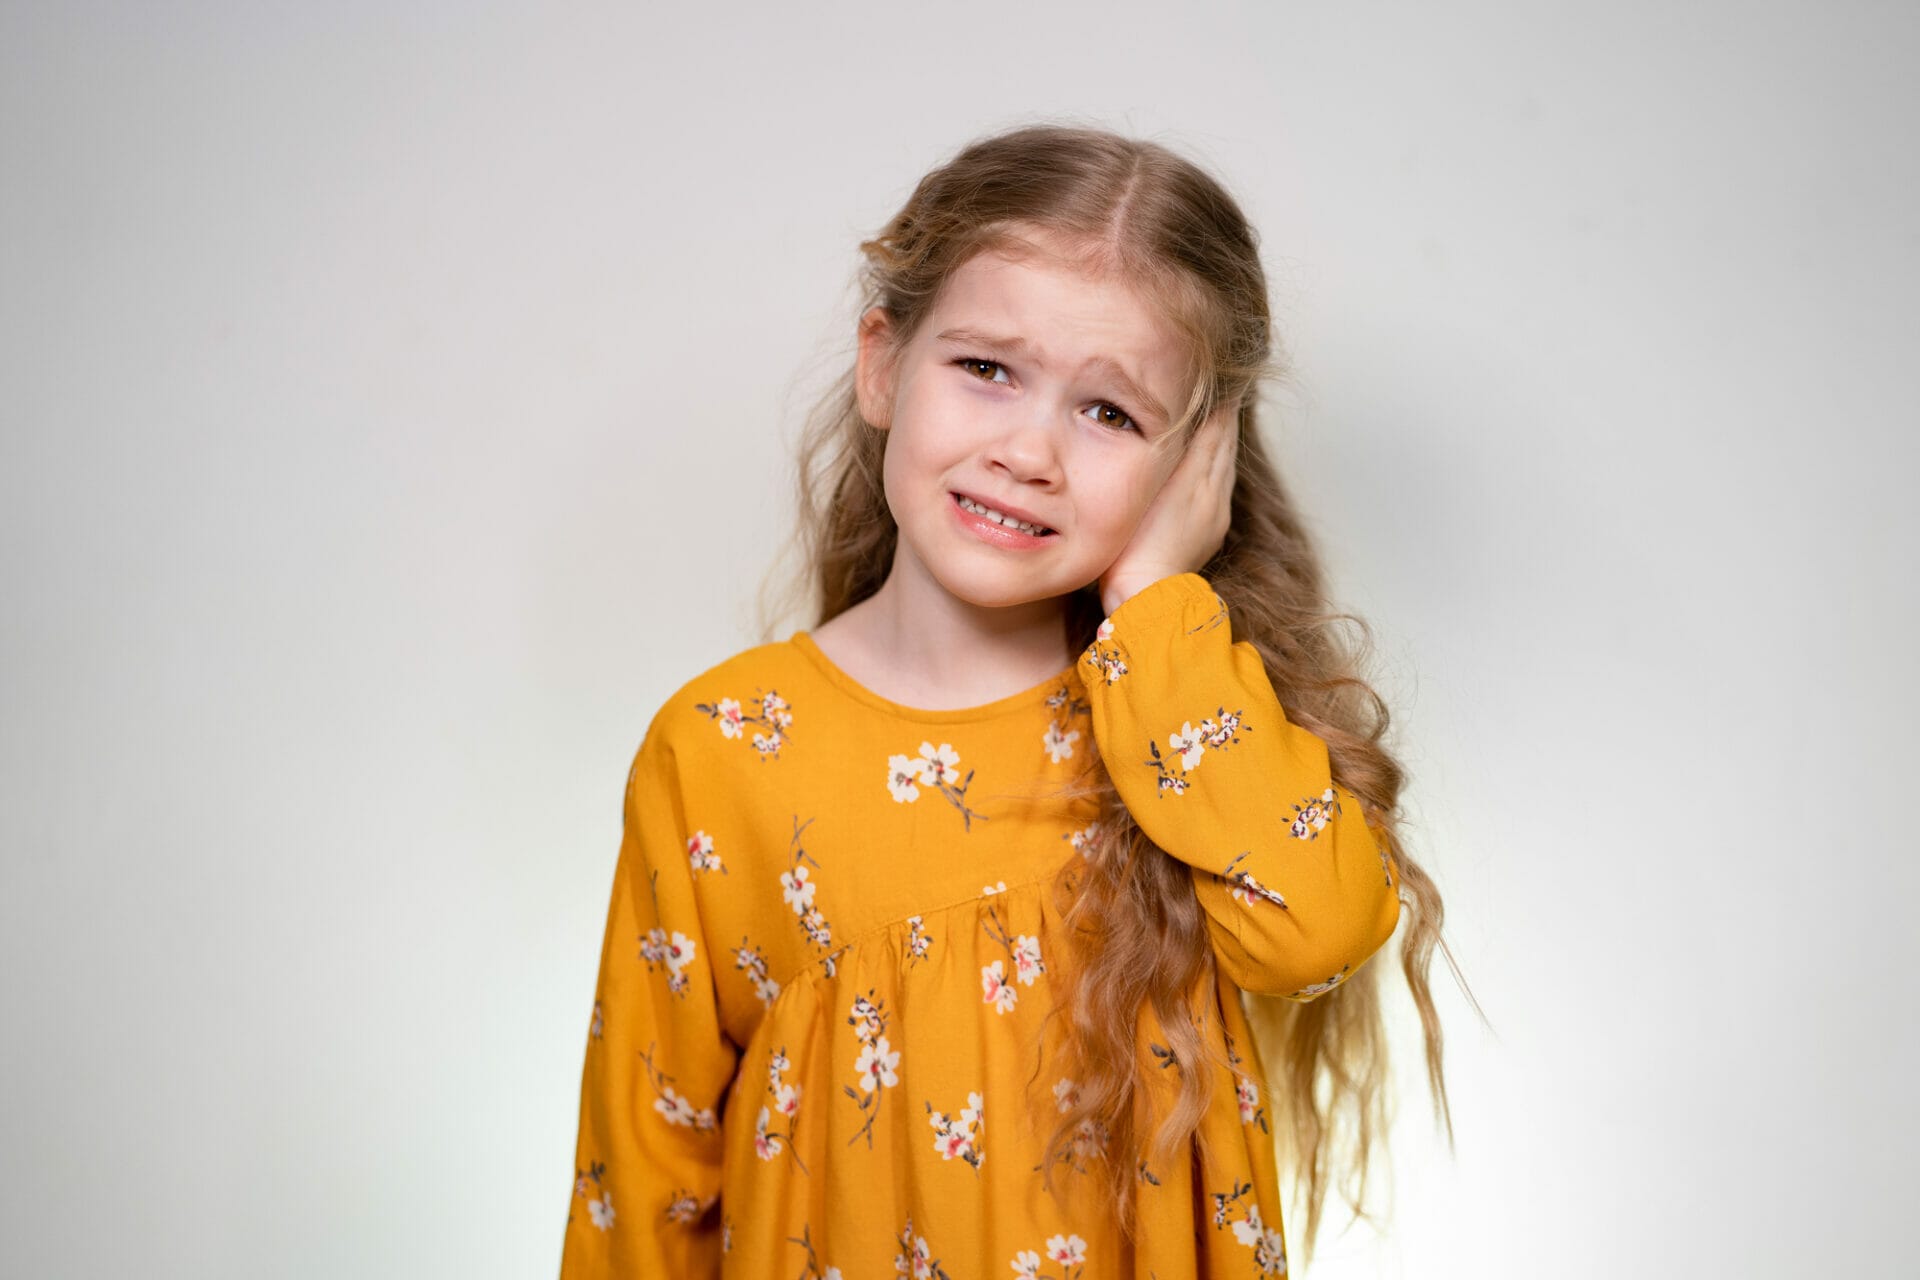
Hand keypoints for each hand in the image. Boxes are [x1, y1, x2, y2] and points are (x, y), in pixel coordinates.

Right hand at [1097, 401, 1239, 614]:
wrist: (1146, 595)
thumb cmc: (1136, 543)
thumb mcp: (1151, 486)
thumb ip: (1174, 449)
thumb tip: (1196, 412)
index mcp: (1199, 477)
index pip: (1217, 427)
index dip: (1217, 401)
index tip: (1217, 376)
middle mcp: (1213, 494)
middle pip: (1224, 444)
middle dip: (1223, 416)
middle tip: (1221, 387)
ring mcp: (1213, 516)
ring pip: (1223, 467)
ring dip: (1222, 441)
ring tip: (1218, 417)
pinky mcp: (1209, 534)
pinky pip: (1220, 489)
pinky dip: (1218, 468)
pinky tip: (1208, 467)